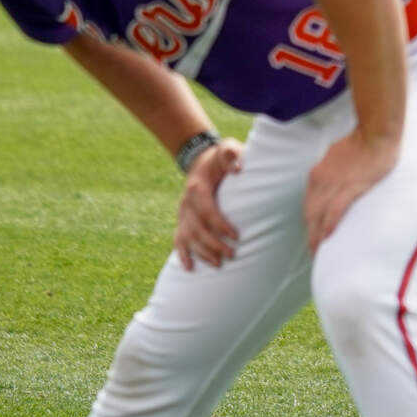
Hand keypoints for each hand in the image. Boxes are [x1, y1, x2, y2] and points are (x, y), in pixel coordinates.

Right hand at [174, 139, 244, 270]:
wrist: (201, 160)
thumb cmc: (220, 157)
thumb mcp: (227, 148)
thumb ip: (231, 154)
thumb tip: (238, 168)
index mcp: (197, 188)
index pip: (207, 210)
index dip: (220, 224)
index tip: (236, 235)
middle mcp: (186, 203)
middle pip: (197, 228)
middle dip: (213, 244)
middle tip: (231, 254)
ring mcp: (182, 213)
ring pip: (188, 237)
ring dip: (202, 253)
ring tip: (218, 264)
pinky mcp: (182, 220)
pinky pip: (178, 239)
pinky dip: (182, 254)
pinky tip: (189, 268)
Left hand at [305, 130, 398, 252]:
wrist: (376, 132)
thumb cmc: (361, 141)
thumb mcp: (335, 155)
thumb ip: (329, 170)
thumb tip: (331, 181)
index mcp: (317, 173)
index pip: (309, 203)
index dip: (309, 221)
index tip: (311, 233)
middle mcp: (321, 180)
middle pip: (310, 213)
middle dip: (310, 233)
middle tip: (313, 250)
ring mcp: (335, 184)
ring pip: (320, 215)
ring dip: (317, 234)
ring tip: (319, 250)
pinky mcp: (351, 187)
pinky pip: (336, 210)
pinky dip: (330, 223)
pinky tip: (329, 235)